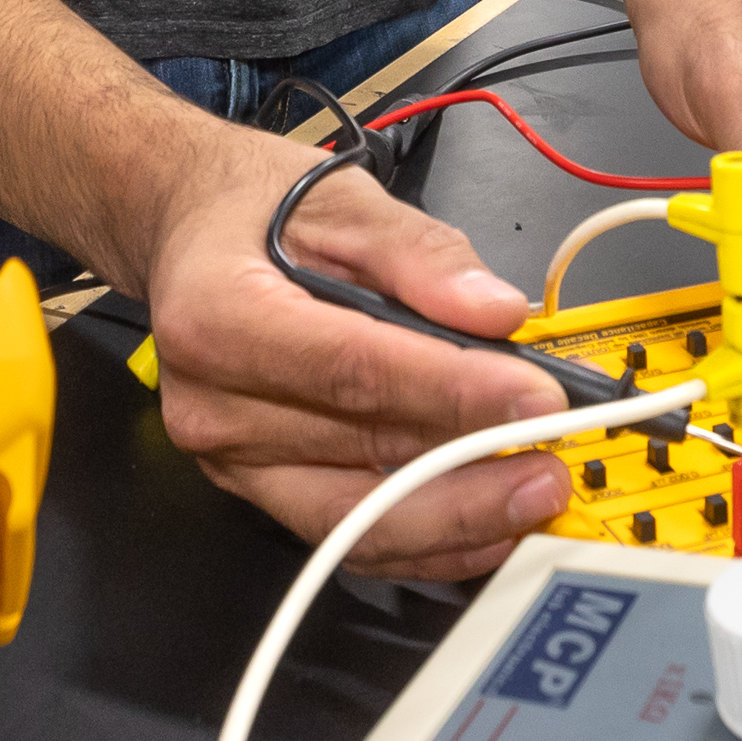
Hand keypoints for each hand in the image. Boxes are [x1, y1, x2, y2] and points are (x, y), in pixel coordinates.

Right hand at [131, 115, 575, 580]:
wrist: (187, 236)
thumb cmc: (255, 210)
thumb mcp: (343, 198)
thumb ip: (422, 254)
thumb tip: (496, 311)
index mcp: (219, 316)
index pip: (352, 367)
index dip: (450, 390)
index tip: (533, 395)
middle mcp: (213, 404)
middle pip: (358, 453)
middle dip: (469, 466)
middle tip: (554, 461)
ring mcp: (230, 459)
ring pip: (354, 516)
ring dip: (456, 518)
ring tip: (534, 497)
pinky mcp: (255, 489)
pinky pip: (345, 533)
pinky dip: (422, 542)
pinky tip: (485, 528)